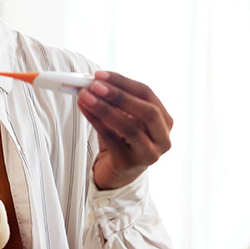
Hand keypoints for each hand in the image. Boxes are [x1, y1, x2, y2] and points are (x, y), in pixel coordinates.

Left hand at [77, 71, 172, 189]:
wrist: (117, 173)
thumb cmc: (121, 140)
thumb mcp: (124, 118)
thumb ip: (114, 100)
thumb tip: (92, 80)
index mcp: (165, 121)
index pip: (147, 94)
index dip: (123, 82)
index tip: (100, 75)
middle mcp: (163, 139)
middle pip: (147, 112)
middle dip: (119, 96)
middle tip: (94, 85)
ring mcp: (149, 154)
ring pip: (130, 127)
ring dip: (105, 108)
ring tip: (85, 96)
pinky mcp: (130, 164)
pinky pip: (113, 140)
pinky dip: (97, 122)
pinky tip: (85, 110)